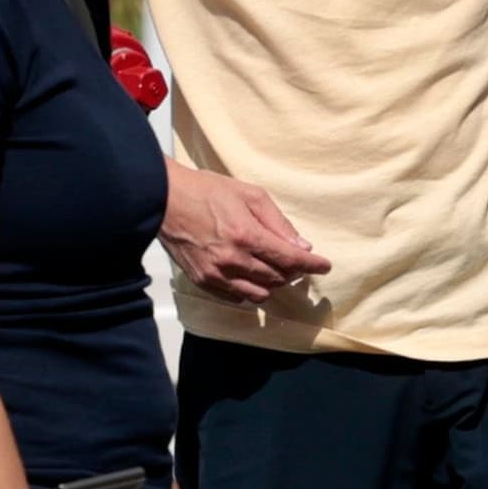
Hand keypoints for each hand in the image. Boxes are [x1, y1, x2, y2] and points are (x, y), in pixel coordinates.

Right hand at [163, 162, 328, 305]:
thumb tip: (301, 245)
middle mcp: (233, 260)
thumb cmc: (206, 191)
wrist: (164, 200)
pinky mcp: (203, 282)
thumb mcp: (249, 194)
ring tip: (273, 268)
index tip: (324, 266)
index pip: (290, 259)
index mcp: (246, 235)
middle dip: (293, 271)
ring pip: (259, 294)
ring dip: (272, 284)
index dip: (312, 265)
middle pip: (278, 279)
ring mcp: (217, 275)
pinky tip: (250, 275)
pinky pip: (237, 297)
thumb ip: (278, 222)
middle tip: (294, 260)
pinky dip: (250, 290)